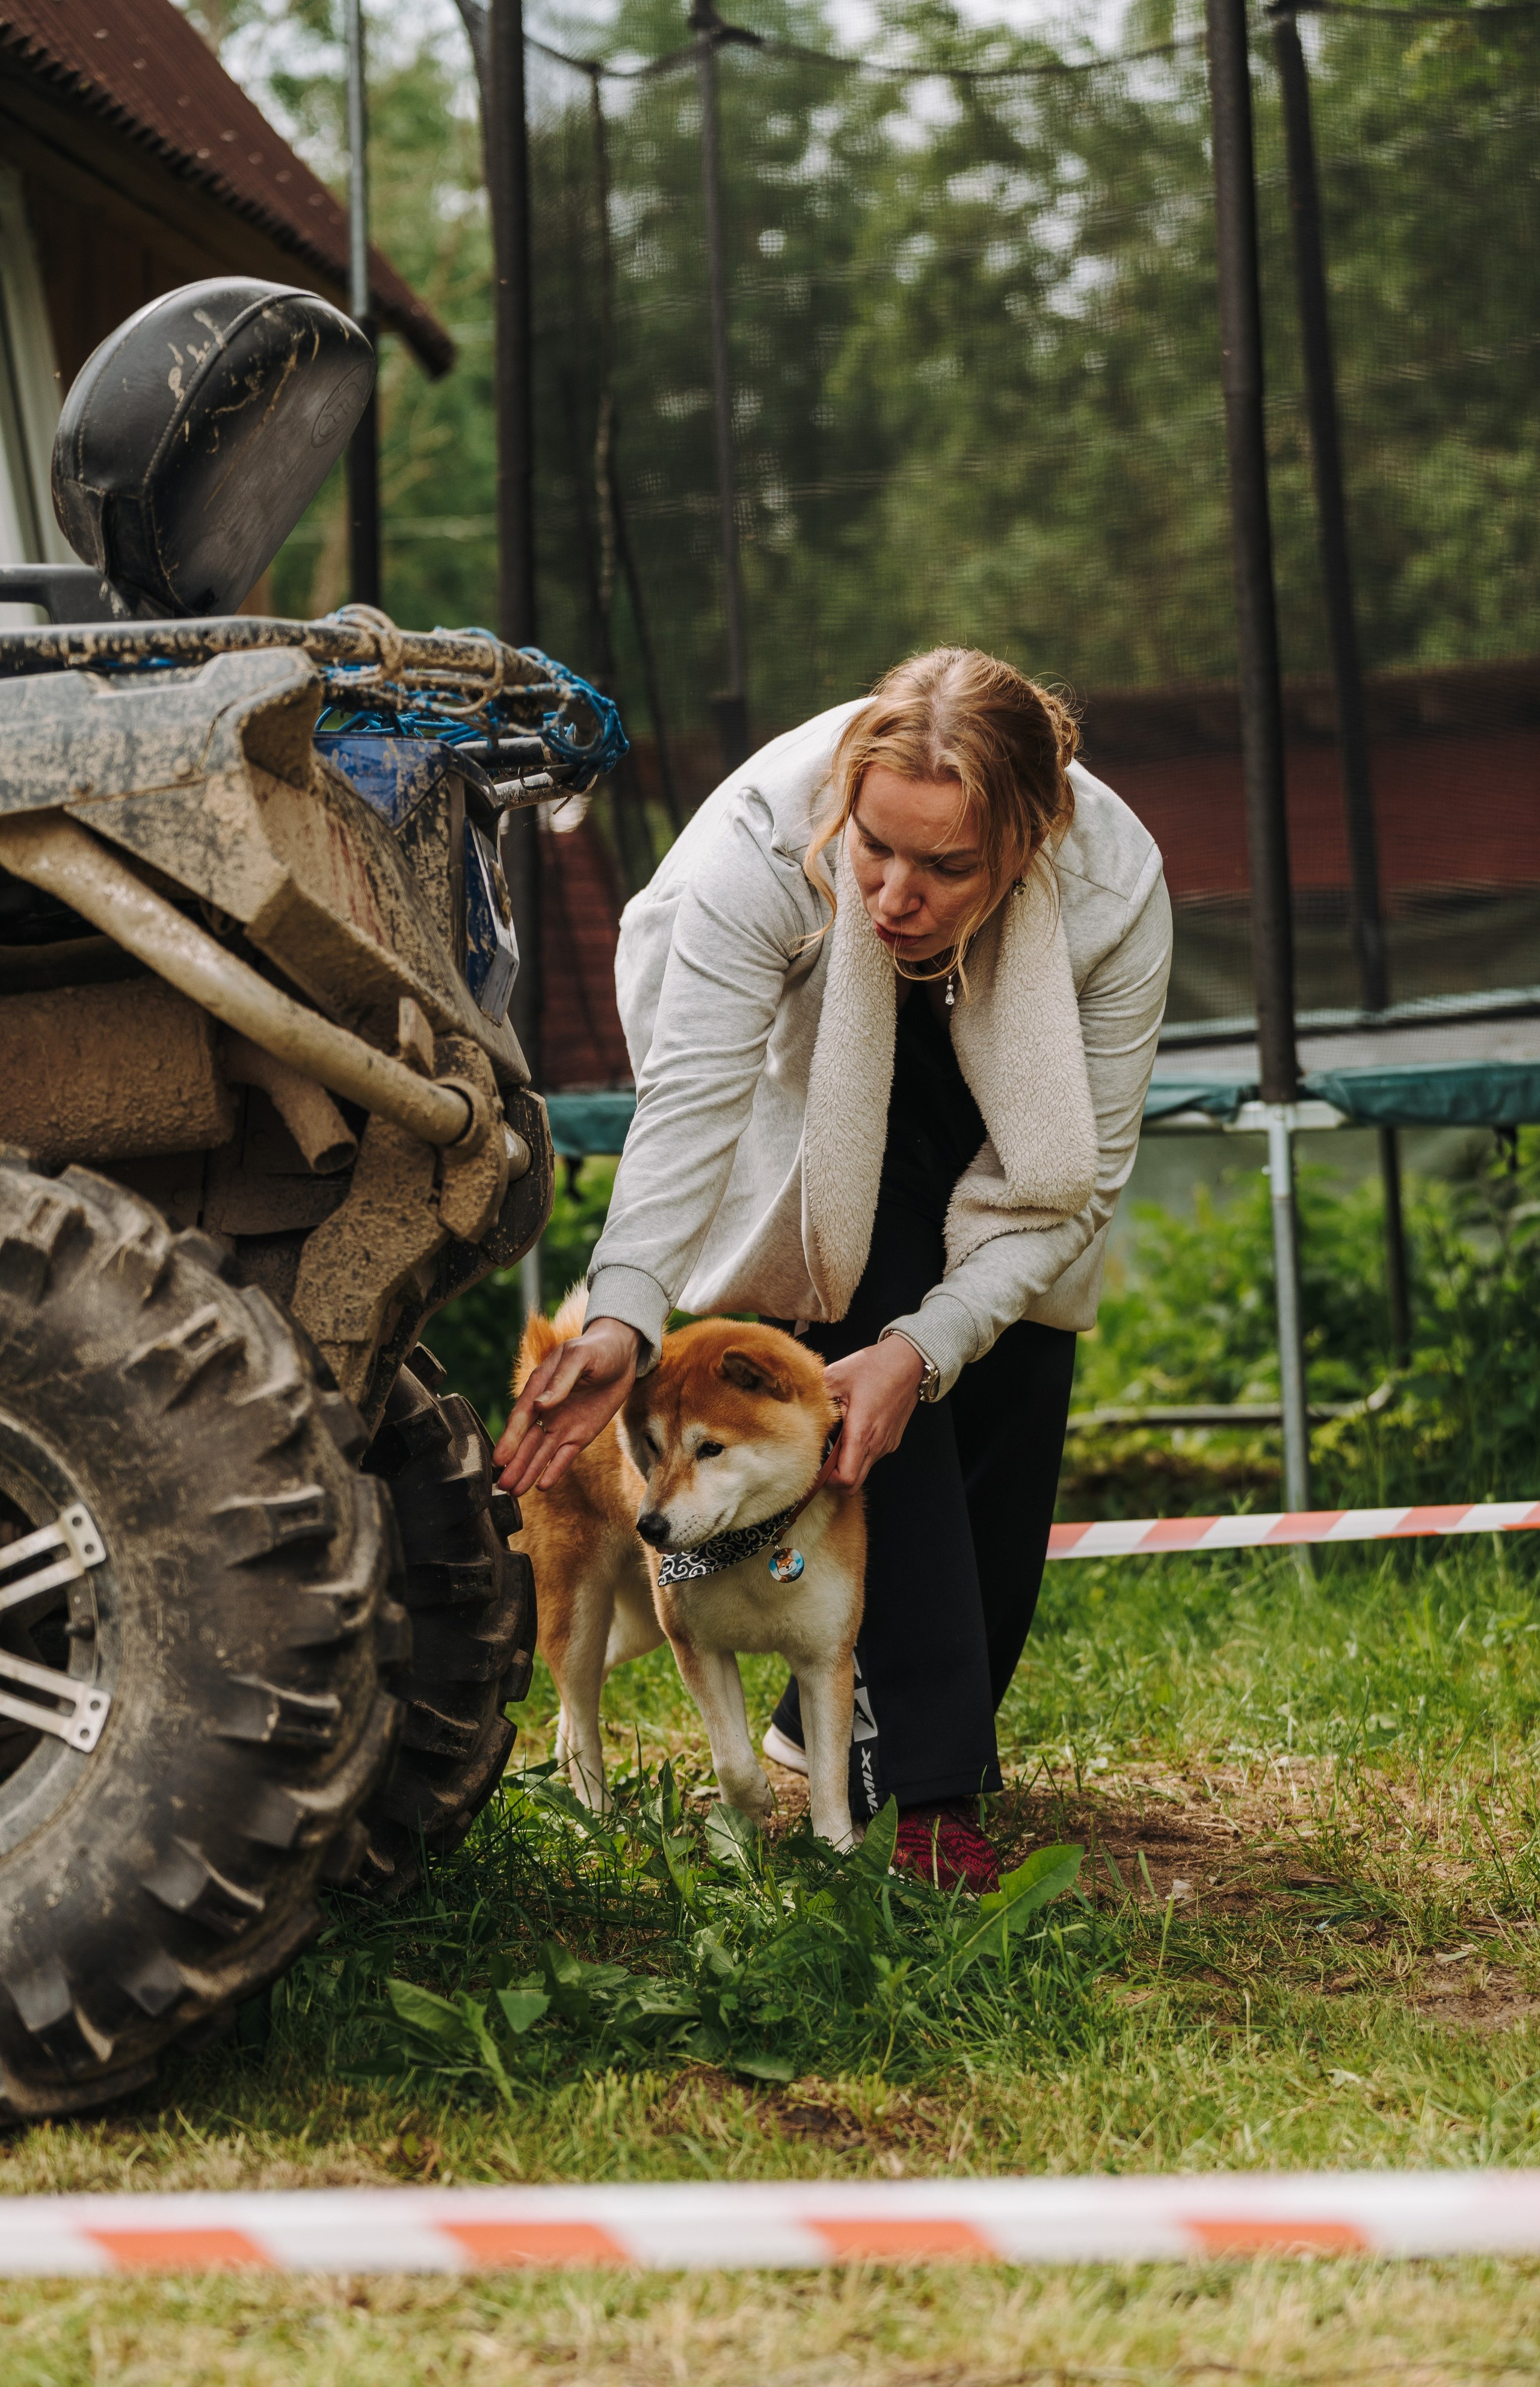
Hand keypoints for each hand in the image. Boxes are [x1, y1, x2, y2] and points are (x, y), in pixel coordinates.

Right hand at [494, 1315, 641, 1495]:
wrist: (622, 1353)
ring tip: (514, 1492)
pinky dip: (555, 1470)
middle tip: (502, 1485)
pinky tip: (542, 1486)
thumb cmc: (596, 1348)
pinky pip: (565, 1455)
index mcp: (539, 1387)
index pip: (522, 1418)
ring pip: (542, 1452)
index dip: (510, 1440)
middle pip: (527, 1441)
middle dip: (515, 1463)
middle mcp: (546, 1410)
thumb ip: (560, 1381)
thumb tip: (540, 1404)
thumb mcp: (579, 1357)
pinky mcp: (580, 1433)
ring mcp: (562, 1424)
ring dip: (529, 1471)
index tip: (499, 1460)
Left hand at [823, 1337, 924, 1489]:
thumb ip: (814, 1396)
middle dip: (832, 1478)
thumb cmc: (876, 1367)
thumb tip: (794, 1406)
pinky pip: (871, 1456)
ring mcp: (886, 1445)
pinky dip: (856, 1452)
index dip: (825, 1480)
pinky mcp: (891, 1440)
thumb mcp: (837, 1375)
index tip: (812, 1468)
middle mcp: (877, 1445)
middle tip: (818, 1459)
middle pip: (853, 1484)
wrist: (910, 1361)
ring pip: (862, 1470)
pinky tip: (849, 1429)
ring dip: (844, 1462)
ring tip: (833, 1437)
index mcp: (862, 1433)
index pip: (845, 1479)